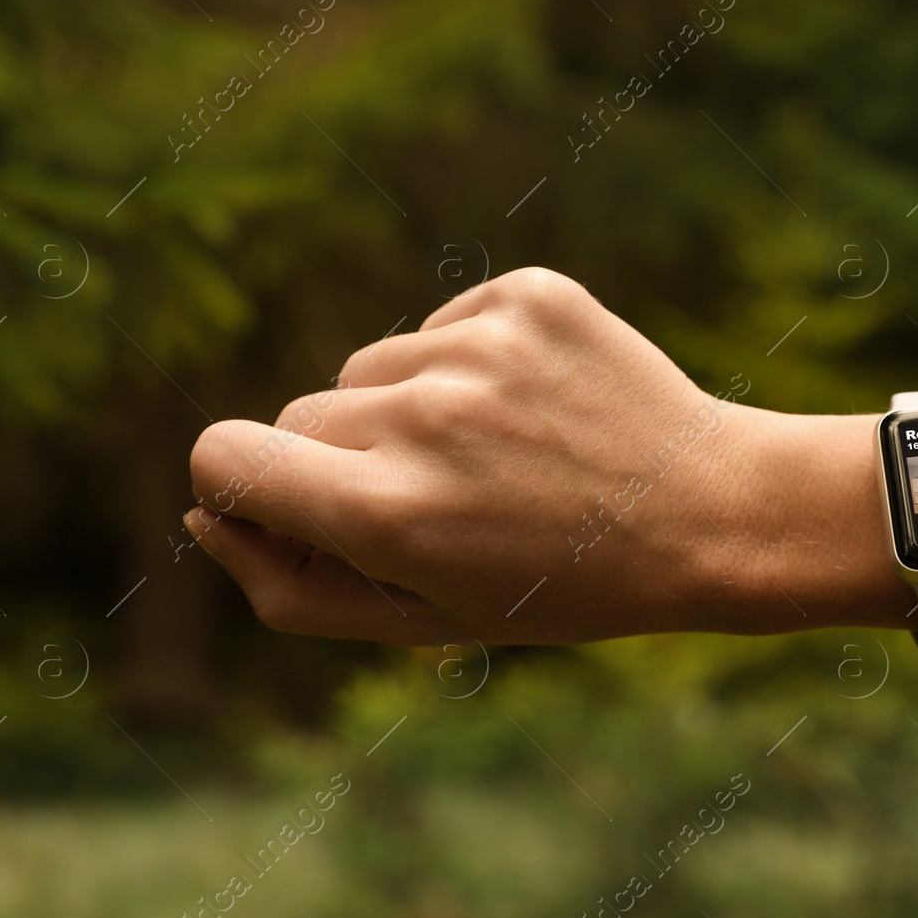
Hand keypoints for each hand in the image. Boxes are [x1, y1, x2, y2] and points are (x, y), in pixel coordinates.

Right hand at [185, 268, 909, 645]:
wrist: (712, 514)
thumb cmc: (562, 584)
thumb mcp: (425, 622)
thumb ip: (292, 586)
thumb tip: (206, 514)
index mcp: (391, 513)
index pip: (224, 457)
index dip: (240, 483)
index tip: (287, 502)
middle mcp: (427, 418)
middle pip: (302, 417)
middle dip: (345, 463)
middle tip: (441, 503)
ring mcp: (481, 346)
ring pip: (370, 368)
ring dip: (408, 411)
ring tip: (498, 457)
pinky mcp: (527, 295)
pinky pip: (439, 324)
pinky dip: (465, 363)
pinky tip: (533, 408)